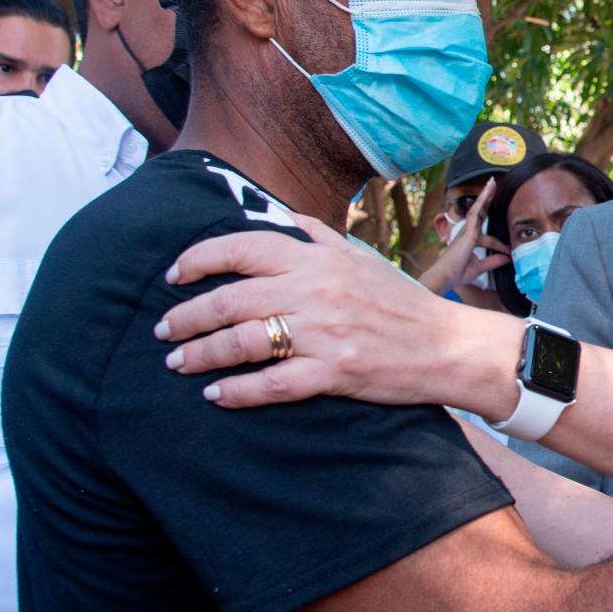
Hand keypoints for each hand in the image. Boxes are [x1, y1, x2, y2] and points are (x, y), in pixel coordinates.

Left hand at [155, 211, 498, 410]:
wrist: (448, 347)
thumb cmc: (403, 303)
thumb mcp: (362, 257)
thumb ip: (317, 235)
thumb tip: (280, 216)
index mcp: (317, 259)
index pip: (241, 247)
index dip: (198, 260)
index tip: (174, 275)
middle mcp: (314, 291)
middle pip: (229, 298)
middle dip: (185, 316)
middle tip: (164, 330)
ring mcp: (322, 333)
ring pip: (241, 341)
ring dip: (200, 354)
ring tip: (179, 363)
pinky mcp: (332, 373)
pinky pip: (270, 384)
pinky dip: (235, 392)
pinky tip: (216, 395)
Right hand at [418, 182, 505, 295]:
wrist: (446, 277)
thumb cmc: (457, 273)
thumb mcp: (480, 267)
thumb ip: (493, 261)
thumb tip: (507, 258)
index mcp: (470, 241)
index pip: (490, 239)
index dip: (501, 246)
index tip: (510, 253)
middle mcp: (468, 233)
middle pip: (481, 213)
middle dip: (488, 201)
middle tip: (494, 187)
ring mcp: (467, 230)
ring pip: (478, 208)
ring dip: (486, 195)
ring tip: (492, 182)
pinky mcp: (468, 231)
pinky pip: (476, 211)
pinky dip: (482, 200)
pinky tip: (488, 190)